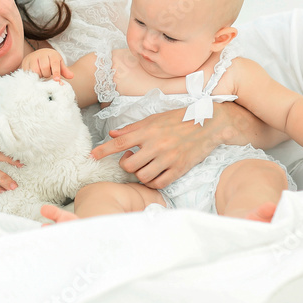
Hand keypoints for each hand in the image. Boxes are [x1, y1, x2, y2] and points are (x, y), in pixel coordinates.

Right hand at [21, 48, 73, 81]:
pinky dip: (32, 76)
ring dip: (39, 76)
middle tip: (47, 76)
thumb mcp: (59, 64)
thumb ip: (64, 71)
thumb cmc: (51, 61)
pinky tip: (34, 76)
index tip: (57, 80)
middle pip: (45, 67)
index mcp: (52, 54)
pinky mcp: (25, 62)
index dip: (56, 72)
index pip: (54, 63)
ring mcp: (32, 57)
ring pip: (35, 70)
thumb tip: (71, 76)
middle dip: (47, 75)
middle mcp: (42, 54)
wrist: (38, 55)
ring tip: (41, 75)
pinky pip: (28, 72)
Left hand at [91, 107, 220, 188]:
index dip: (104, 150)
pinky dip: (153, 182)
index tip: (92, 156)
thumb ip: (133, 128)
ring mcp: (168, 158)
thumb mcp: (154, 118)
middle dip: (125, 165)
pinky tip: (154, 174)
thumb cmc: (179, 119)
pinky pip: (159, 183)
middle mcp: (156, 145)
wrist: (209, 123)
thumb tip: (113, 134)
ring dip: (139, 174)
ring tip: (145, 166)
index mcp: (148, 131)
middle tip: (132, 159)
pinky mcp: (180, 169)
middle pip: (129, 165)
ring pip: (142, 176)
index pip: (120, 143)